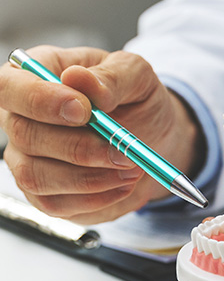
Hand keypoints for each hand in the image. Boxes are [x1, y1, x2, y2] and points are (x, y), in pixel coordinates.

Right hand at [0, 45, 202, 223]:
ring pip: (36, 177)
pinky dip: (95, 198)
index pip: (9, 86)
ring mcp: (27, 159)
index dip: (40, 100)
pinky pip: (56, 204)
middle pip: (24, 136)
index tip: (83, 111)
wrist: (153, 138)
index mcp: (35, 76)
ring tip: (131, 168)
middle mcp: (21, 118)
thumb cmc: (136, 100)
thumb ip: (111, 76)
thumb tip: (78, 79)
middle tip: (123, 152)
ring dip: (89, 179)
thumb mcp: (136, 76)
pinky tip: (123, 184)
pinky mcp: (43, 194)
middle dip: (78, 148)